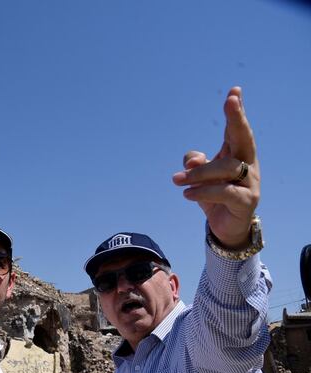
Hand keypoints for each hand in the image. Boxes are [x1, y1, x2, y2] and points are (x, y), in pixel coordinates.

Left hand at [172, 87, 259, 248]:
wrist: (226, 226)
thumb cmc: (214, 195)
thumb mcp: (199, 178)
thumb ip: (195, 164)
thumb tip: (192, 161)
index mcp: (236, 154)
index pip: (236, 130)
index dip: (236, 111)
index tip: (234, 91)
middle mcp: (248, 164)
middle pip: (244, 138)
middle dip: (237, 118)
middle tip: (230, 102)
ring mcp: (250, 182)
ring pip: (226, 167)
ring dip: (198, 173)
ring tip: (177, 180)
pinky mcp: (246, 201)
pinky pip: (225, 192)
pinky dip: (203, 191)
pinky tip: (187, 194)